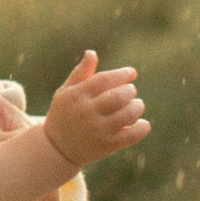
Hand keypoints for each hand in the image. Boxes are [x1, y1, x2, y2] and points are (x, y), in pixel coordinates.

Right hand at [44, 49, 149, 168]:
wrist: (57, 148)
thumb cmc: (65, 113)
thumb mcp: (66, 91)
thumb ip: (81, 73)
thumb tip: (92, 53)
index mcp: (77, 95)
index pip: (105, 79)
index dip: (122, 74)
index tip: (132, 73)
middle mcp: (87, 112)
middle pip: (118, 96)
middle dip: (130, 90)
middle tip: (130, 91)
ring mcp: (97, 130)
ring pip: (127, 114)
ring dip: (137, 107)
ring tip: (136, 105)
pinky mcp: (107, 146)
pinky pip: (131, 136)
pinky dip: (142, 128)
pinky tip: (142, 123)